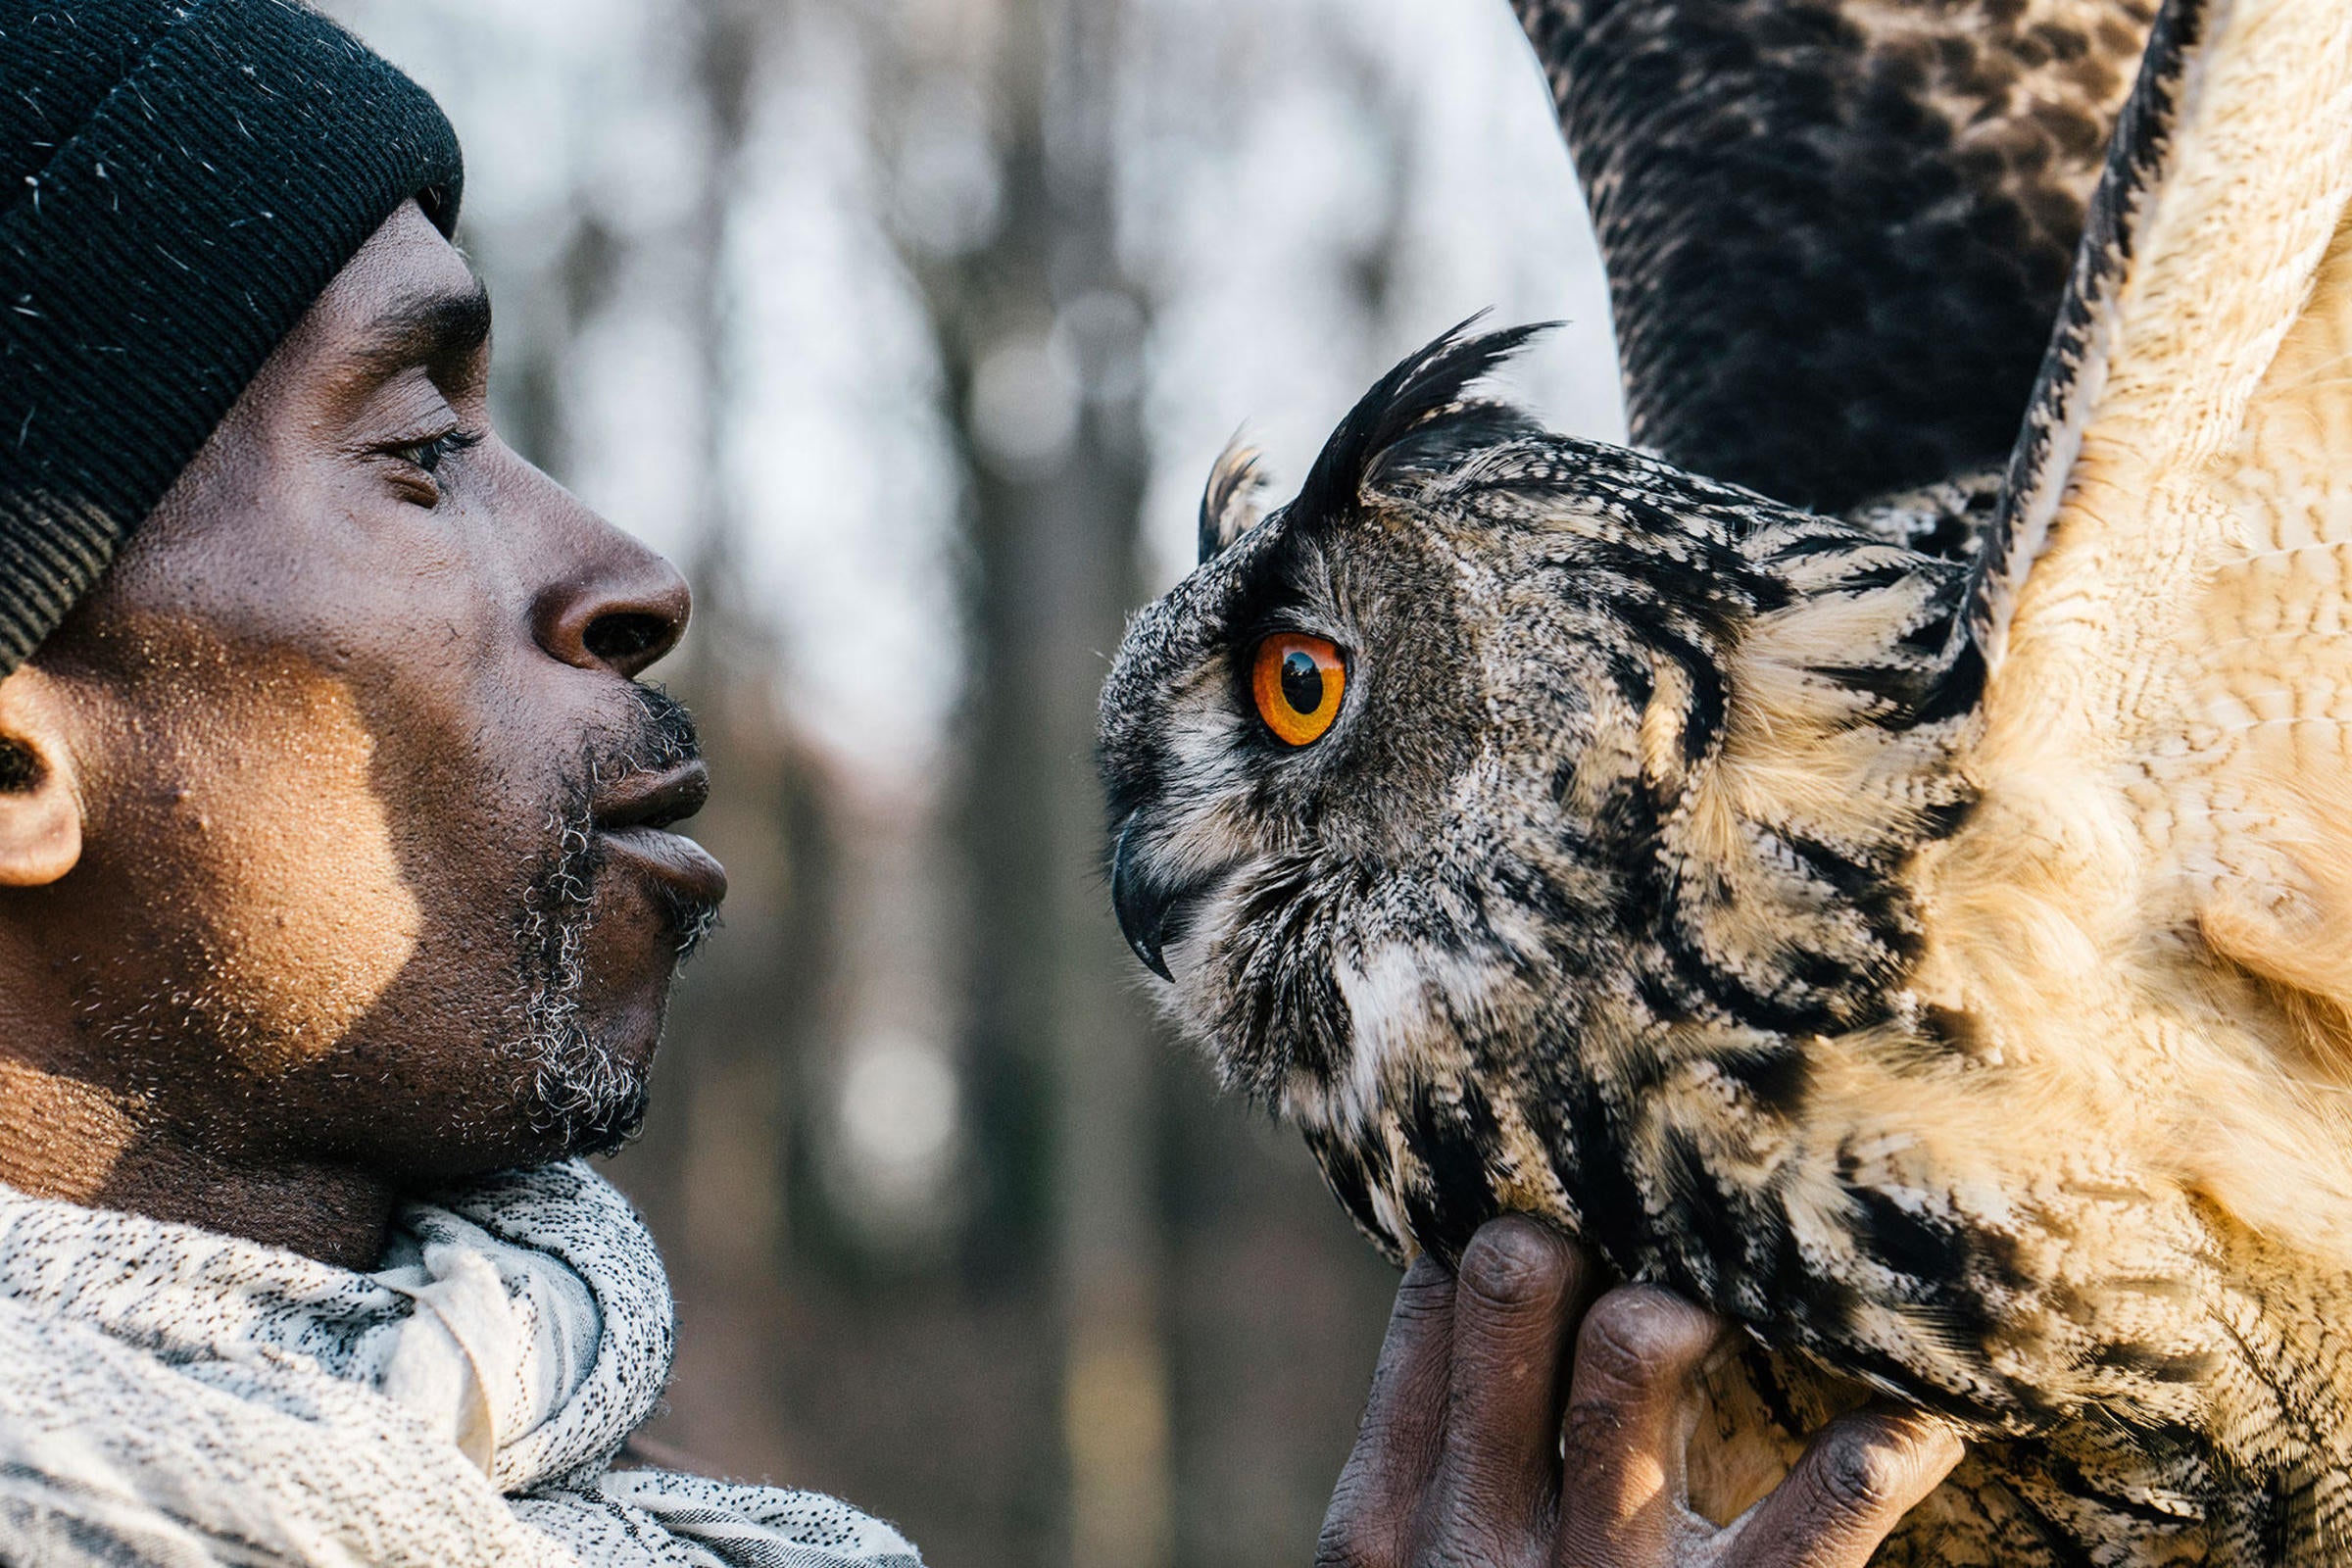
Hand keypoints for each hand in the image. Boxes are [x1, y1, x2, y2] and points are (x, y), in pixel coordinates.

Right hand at [1316, 1216, 1960, 1566]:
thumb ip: (1441, 1463)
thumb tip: (1480, 1277)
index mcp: (1386, 1532)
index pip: (1432, 1299)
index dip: (1503, 1214)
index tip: (1577, 1179)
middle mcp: (1480, 1547)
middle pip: (1515, 1282)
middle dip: (1584, 1223)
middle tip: (1653, 1214)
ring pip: (1641, 1344)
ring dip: (1701, 1291)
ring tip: (1747, 1280)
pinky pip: (1826, 1511)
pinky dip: (1881, 1441)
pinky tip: (1920, 1402)